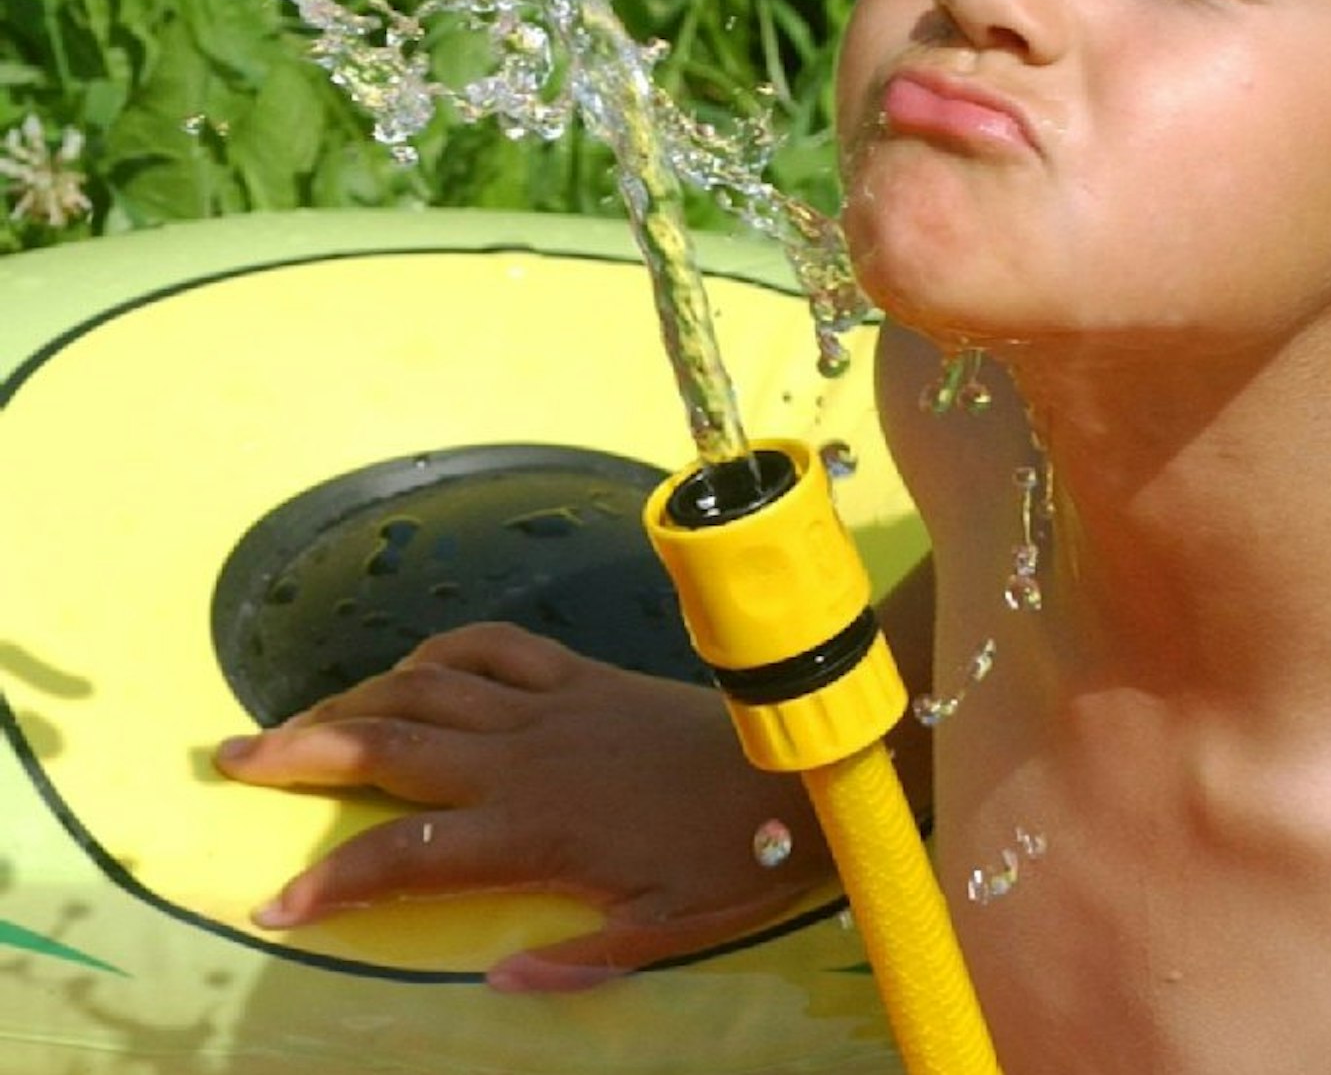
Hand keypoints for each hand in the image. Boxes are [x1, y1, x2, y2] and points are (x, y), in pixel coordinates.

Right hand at [214, 621, 830, 992]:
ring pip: (428, 685)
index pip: (407, 857)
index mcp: (535, 832)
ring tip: (296, 717)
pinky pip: (497, 646)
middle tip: (232, 758)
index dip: (333, 882)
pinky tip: (412, 664)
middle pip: (390, 744)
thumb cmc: (735, 858)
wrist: (799, 762)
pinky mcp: (584, 673)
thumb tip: (490, 983)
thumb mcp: (663, 931)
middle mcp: (525, 758)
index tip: (274, 904)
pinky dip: (442, 649)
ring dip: (354, 696)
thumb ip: (576, 962)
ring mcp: (551, 705)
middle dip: (302, 753)